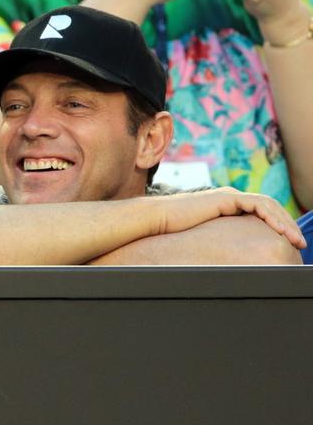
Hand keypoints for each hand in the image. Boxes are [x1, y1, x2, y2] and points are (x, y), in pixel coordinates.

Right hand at [157, 187, 305, 248]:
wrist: (157, 220)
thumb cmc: (174, 231)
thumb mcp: (205, 236)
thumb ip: (220, 239)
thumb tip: (230, 260)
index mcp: (226, 206)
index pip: (261, 211)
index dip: (278, 225)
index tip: (288, 243)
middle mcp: (230, 198)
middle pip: (269, 207)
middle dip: (287, 224)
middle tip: (299, 243)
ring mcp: (229, 196)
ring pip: (268, 205)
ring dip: (284, 222)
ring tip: (295, 239)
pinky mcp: (226, 198)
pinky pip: (257, 205)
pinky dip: (271, 217)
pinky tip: (279, 231)